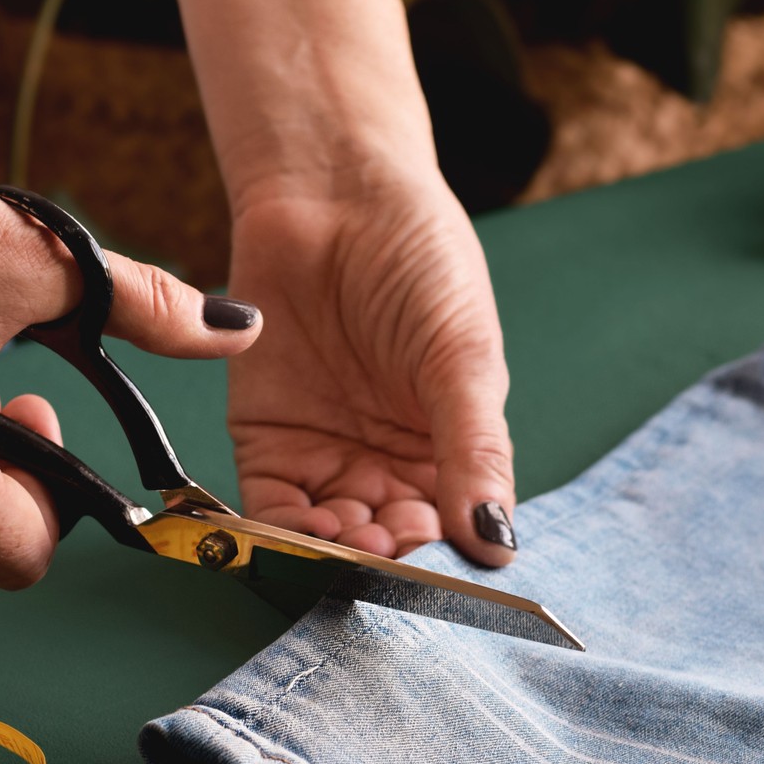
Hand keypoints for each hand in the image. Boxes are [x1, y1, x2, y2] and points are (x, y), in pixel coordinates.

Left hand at [225, 171, 515, 566]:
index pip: (451, 534)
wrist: (333, 193)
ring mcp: (326, 460)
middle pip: (388, 550)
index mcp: (450, 455)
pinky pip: (270, 510)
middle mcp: (388, 469)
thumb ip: (475, 453)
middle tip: (388, 558)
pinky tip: (306, 537)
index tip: (440, 571)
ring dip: (336, 558)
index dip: (444, 561)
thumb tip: (498, 547)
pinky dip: (283, 536)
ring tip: (349, 546)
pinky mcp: (265, 444)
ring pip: (329, 543)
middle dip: (386, 564)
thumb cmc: (419, 262)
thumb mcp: (464, 359)